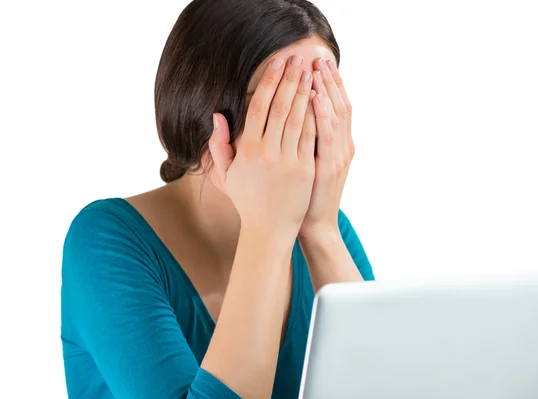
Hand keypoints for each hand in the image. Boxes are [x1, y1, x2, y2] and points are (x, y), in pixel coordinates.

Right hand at [209, 55, 316, 236]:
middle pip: (281, 107)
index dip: (268, 82)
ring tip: (311, 72)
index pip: (258, 107)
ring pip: (298, 119)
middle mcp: (268, 152)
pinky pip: (312, 137)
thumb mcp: (225, 175)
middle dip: (290, 79)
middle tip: (298, 58)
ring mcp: (289, 161)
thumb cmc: (247, 201)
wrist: (269, 230)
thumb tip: (217, 116)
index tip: (276, 63)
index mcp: (247, 150)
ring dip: (305, 93)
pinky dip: (316, 116)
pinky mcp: (306, 170)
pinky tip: (320, 99)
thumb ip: (218, 145)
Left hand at [299, 58, 353, 236]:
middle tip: (317, 58)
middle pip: (339, 104)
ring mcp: (338, 155)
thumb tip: (298, 114)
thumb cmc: (304, 195)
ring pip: (336, 114)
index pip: (335, 106)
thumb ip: (307, 139)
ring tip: (316, 69)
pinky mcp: (329, 166)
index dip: (327, 84)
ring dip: (326, 89)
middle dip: (328, 80)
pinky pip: (326, 135)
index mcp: (337, 144)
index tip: (316, 64)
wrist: (314, 225)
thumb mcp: (310, 164)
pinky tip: (316, 97)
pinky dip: (323, 114)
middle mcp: (342, 146)